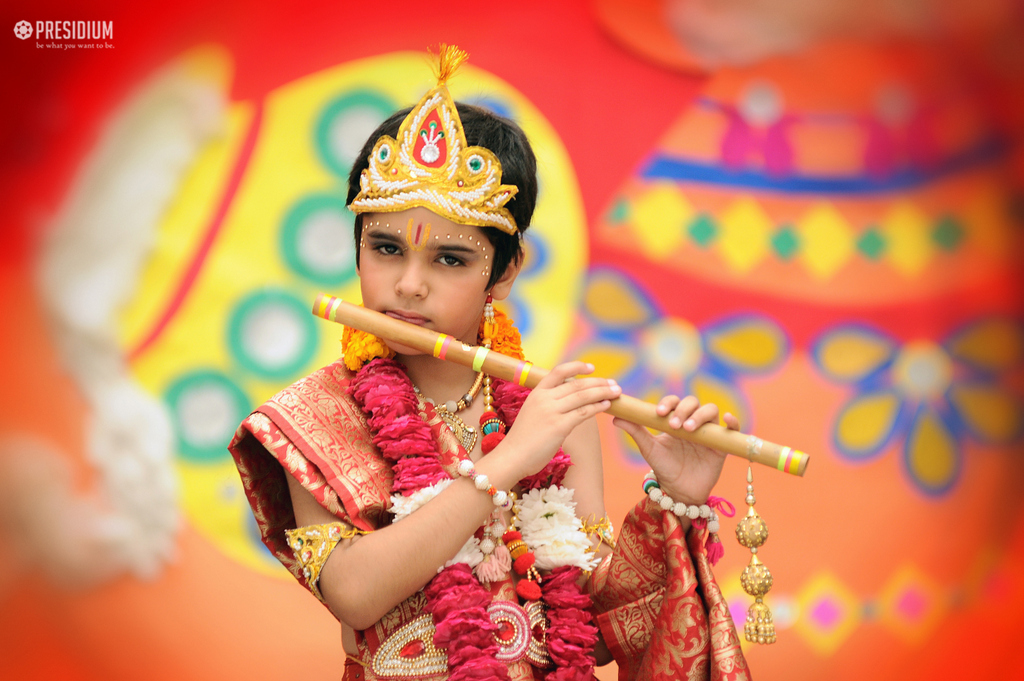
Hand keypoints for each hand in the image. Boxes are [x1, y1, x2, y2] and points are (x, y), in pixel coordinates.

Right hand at [499, 361, 620, 478]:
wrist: (512, 457)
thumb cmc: (522, 440)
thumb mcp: (532, 413)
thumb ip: (548, 404)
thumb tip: (569, 401)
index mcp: (536, 392)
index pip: (559, 371)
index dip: (577, 367)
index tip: (592, 367)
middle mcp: (544, 398)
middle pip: (576, 384)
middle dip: (598, 382)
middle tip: (613, 383)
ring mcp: (552, 411)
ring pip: (583, 396)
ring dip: (602, 392)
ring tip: (616, 392)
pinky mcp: (559, 426)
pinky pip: (583, 412)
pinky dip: (597, 407)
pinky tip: (606, 405)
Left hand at [613, 395, 739, 505]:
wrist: (679, 491)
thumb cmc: (664, 467)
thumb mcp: (649, 449)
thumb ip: (636, 431)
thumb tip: (616, 416)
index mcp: (675, 420)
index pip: (674, 402)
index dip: (668, 402)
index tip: (658, 412)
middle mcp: (693, 422)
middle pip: (692, 403)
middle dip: (683, 410)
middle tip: (673, 425)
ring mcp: (708, 432)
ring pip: (710, 411)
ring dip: (700, 415)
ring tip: (688, 429)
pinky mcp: (722, 444)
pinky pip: (733, 429)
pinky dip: (733, 421)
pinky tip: (727, 419)